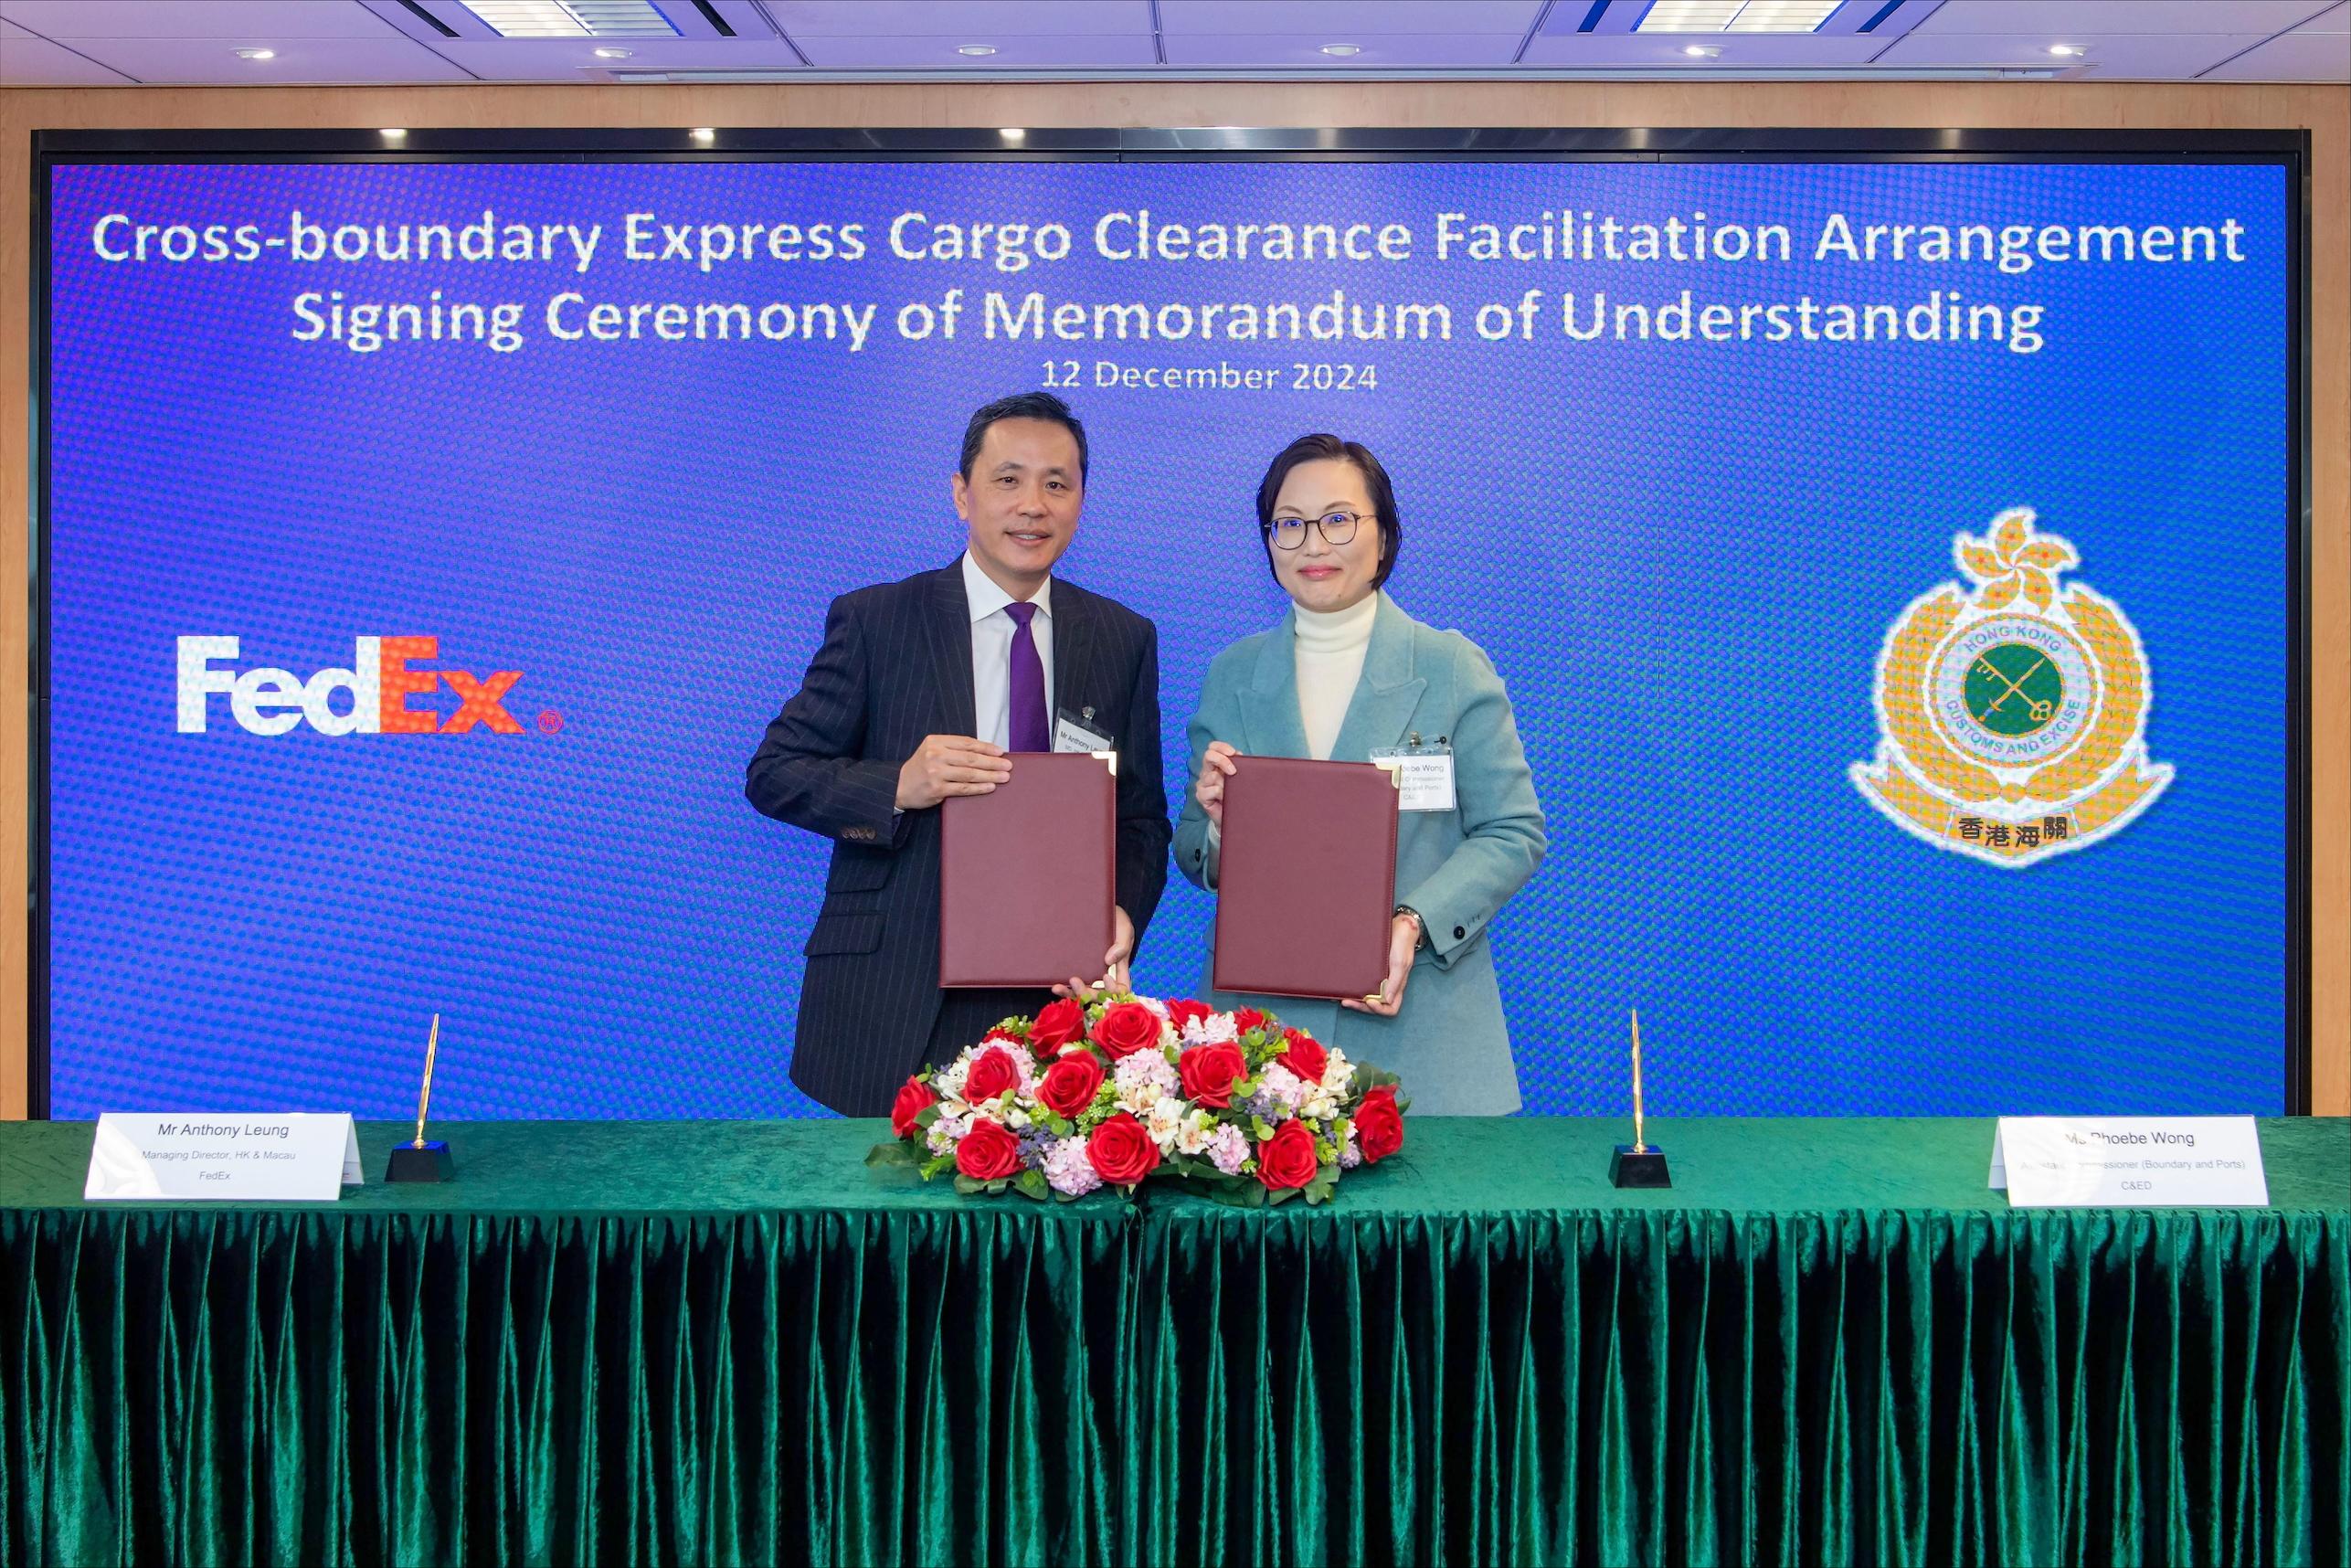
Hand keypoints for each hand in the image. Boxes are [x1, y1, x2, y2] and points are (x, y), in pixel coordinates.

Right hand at [895, 735, 1011, 809]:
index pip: (967, 743)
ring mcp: (936, 773)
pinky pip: (963, 788)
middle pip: (970, 758)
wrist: (899, 786)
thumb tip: (984, 752)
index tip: (1001, 752)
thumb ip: (953, 748)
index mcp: (936, 741)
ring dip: (990, 775)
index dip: (986, 747)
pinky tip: (991, 787)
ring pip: (969, 774)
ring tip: (1004, 777)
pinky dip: (979, 788)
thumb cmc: (921, 767)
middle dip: (992, 762)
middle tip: (1008, 765)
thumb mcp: (932, 750)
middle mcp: (935, 755)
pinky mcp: (937, 789)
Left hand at [1054, 906, 1135, 999]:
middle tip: (1074, 980)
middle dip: (1086, 993)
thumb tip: (1108, 961)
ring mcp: (1088, 974)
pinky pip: (1070, 985)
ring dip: (1070, 994)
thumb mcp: (1124, 929)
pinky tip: (1054, 985)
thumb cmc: (1115, 920)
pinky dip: (1063, 989)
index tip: (1105, 976)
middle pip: (1097, 996)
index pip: (1121, 989)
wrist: (1097, 908)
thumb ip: (1122, 944)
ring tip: (1058, 987)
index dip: (1114, 990)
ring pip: (1082, 994)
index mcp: (1119, 969)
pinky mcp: (1075, 968)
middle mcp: (1103, 976)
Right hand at [1194, 741, 1240, 826]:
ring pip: (1212, 776)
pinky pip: (1213, 790)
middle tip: (1233, 771)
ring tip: (1231, 792)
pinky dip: (1222, 794)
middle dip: (1222, 760)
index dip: (1222, 747)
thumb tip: (1239, 755)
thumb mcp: (1239, 778)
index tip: (1234, 753)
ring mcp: (1202, 783)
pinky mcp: (1201, 796)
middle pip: (1208, 755)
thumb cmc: (1236, 795)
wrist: (1233, 817)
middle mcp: (1207, 771)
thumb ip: (1239, 765)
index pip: (1213, 747)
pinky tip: (1225, 799)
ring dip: (1225, 784)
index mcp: (1215, 764)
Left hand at [1342, 911, 1419, 1016]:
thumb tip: (1387, 1000)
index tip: (1369, 1002)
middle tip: (1346, 1001)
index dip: (1379, 1010)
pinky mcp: (1372, 970)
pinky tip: (1344, 985)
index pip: (1391, 1008)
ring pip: (1368, 997)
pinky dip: (1354, 987)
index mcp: (1397, 987)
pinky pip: (1363, 983)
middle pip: (1375, 1005)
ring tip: (1342, 997)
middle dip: (1361, 1007)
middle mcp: (1388, 985)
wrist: (1400, 925)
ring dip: (1356, 1000)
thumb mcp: (1401, 963)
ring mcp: (1379, 978)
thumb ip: (1396, 982)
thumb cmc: (1402, 944)